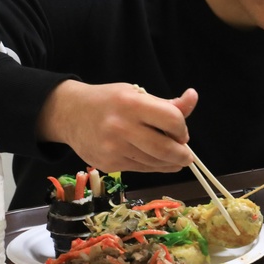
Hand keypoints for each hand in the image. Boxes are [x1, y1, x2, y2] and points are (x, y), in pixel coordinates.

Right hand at [37, 80, 197, 172]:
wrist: (70, 114)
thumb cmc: (108, 101)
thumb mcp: (136, 94)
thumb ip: (166, 103)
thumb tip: (193, 97)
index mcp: (131, 104)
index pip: (171, 119)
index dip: (182, 128)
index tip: (181, 132)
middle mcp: (122, 127)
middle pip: (165, 148)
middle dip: (182, 154)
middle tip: (187, 155)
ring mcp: (114, 148)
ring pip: (154, 162)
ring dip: (170, 163)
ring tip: (176, 159)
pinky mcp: (109, 164)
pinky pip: (141, 169)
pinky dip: (155, 167)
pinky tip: (159, 162)